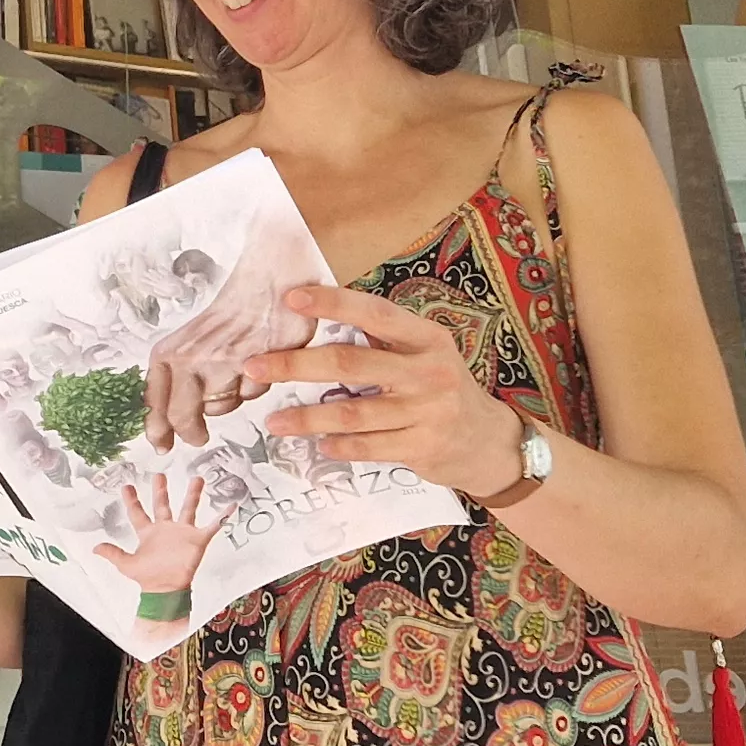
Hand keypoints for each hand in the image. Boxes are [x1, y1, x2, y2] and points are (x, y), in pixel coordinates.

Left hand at [93, 476, 224, 593]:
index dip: (132, 500)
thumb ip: (112, 554)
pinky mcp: (197, 540)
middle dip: (160, 490)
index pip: (138, 513)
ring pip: (188, 508)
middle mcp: (166, 529)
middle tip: (159, 474)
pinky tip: (230, 506)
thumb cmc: (148, 579)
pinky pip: (212, 526)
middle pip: (162, 504)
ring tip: (197, 479)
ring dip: (192, 494)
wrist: (167, 591)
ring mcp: (182, 533)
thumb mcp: (126, 565)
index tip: (127, 486)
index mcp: (148, 533)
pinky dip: (222, 517)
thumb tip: (93, 548)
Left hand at [144, 272, 312, 449]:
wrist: (267, 283)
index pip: (153, 403)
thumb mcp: (188, 344)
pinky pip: (250, 395)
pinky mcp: (251, 364)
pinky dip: (254, 386)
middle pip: (181, 417)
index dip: (157, 430)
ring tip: (236, 370)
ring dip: (230, 399)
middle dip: (191, 433)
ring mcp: (219, 362)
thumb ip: (176, 378)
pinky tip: (257, 363)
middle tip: (198, 437)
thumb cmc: (230, 315)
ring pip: (221, 408)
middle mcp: (188, 358)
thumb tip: (165, 421)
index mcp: (168, 353)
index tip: (161, 444)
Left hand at [246, 285, 530, 494]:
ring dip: (307, 418)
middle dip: (296, 364)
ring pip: (354, 413)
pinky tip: (317, 445)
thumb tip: (317, 316)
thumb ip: (382, 339)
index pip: (375, 313)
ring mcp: (428, 412)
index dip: (333, 303)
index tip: (290, 297)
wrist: (490, 442)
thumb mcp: (424, 353)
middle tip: (255, 366)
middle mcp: (429, 371)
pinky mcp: (423, 448)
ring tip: (273, 421)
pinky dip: (340, 446)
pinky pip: (369, 447)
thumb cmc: (442, 388)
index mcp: (426, 338)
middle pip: (351, 364)